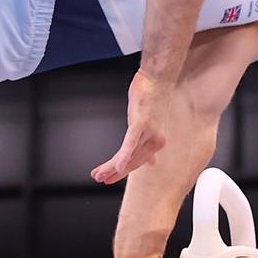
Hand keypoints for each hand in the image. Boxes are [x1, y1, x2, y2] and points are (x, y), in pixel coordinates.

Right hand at [92, 69, 172, 183]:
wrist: (158, 78)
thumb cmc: (152, 97)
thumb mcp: (149, 124)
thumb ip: (147, 144)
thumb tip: (152, 163)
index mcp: (156, 142)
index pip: (136, 162)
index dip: (122, 172)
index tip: (109, 178)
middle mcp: (155, 140)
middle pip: (132, 162)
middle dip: (114, 172)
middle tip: (99, 179)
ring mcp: (149, 132)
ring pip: (129, 155)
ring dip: (113, 167)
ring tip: (100, 174)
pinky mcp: (142, 122)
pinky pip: (131, 142)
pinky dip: (125, 155)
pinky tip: (118, 165)